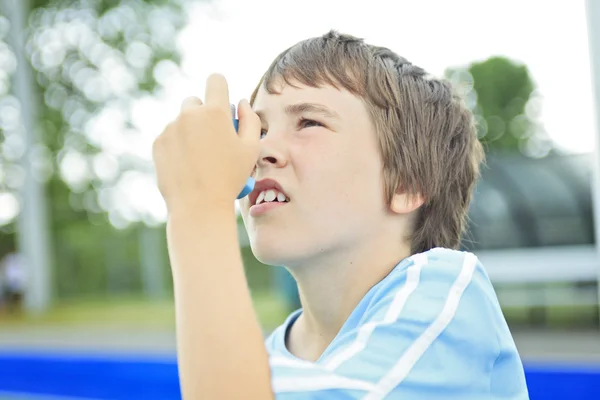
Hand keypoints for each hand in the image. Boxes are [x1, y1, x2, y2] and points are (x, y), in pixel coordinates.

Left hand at [152, 74, 260, 214]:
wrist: (198, 205)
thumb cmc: (230, 178)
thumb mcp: (251, 149)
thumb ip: (250, 120)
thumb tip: (240, 103)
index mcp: (215, 112)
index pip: (216, 80)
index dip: (221, 87)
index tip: (223, 102)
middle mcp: (190, 114)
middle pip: (196, 101)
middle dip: (204, 114)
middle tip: (214, 139)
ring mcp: (171, 128)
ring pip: (182, 121)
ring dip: (190, 131)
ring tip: (201, 158)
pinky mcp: (158, 143)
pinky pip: (170, 136)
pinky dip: (178, 145)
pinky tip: (188, 165)